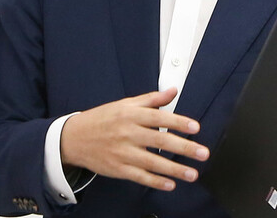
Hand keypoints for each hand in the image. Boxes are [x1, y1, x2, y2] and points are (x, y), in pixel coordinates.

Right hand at [60, 87, 208, 190]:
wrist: (74, 138)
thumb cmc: (102, 119)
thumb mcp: (125, 104)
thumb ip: (151, 99)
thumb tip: (172, 91)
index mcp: (130, 115)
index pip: (159, 117)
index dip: (178, 122)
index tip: (195, 127)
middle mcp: (128, 133)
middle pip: (160, 141)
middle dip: (184, 148)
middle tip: (202, 153)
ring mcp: (123, 153)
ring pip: (153, 163)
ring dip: (175, 169)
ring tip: (192, 173)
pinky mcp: (119, 169)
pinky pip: (140, 176)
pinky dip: (156, 181)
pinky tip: (170, 184)